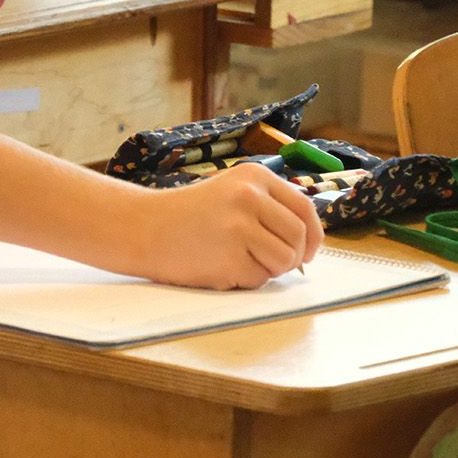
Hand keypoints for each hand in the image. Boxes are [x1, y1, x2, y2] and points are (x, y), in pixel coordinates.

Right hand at [122, 165, 324, 289]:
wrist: (144, 227)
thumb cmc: (190, 215)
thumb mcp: (232, 192)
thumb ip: (269, 207)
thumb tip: (309, 240)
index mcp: (255, 176)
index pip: (305, 208)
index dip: (313, 235)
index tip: (309, 251)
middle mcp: (250, 197)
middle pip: (299, 237)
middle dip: (293, 257)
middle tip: (271, 262)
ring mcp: (239, 227)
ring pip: (284, 261)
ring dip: (269, 270)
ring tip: (241, 260)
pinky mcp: (228, 257)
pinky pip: (258, 279)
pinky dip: (245, 280)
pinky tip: (221, 266)